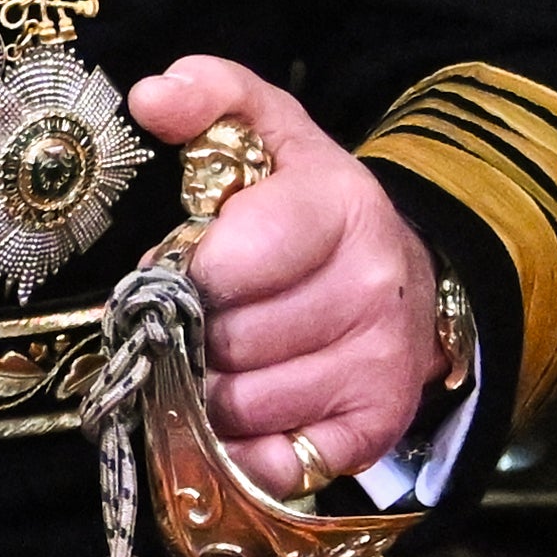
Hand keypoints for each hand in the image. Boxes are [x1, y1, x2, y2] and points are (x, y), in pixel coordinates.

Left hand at [122, 56, 443, 494]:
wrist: (404, 277)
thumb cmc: (311, 208)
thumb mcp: (268, 131)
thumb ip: (210, 94)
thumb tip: (152, 94)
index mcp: (340, 207)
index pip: (229, 262)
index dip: (183, 274)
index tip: (180, 267)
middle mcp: (371, 288)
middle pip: (224, 340)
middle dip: (187, 333)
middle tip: (193, 318)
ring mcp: (381, 362)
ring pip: (240, 404)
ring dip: (204, 391)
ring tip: (216, 359)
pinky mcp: (377, 425)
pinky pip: (278, 462)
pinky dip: (239, 451)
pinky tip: (238, 416)